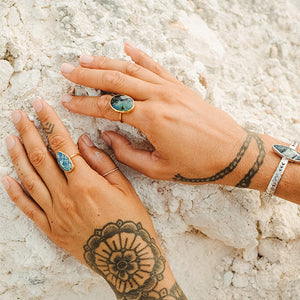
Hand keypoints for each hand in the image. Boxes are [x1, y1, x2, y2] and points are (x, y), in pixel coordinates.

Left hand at [2, 99, 185, 298]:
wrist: (126, 259)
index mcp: (87, 183)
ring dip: (18, 156)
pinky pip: (28, 208)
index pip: (63, 145)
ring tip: (10, 138)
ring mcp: (55, 214)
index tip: (40, 106)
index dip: (50, 123)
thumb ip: (102, 163)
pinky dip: (15, 192)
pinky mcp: (51, 229)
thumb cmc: (130, 221)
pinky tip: (7, 177)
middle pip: (42, 158)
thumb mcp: (125, 188)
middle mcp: (66, 197)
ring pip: (30, 179)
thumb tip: (83, 142)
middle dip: (29, 133)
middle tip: (18, 115)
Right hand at [60, 43, 248, 186]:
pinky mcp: (179, 86)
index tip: (66, 101)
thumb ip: (127, 153)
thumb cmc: (198, 164)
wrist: (232, 153)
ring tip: (85, 59)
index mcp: (151, 119)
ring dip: (106, 63)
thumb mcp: (159, 168)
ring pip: (131, 69)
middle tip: (67, 71)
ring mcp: (170, 88)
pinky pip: (155, 66)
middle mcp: (158, 98)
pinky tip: (126, 47)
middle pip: (115, 81)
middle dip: (87, 76)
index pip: (108, 107)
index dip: (84, 104)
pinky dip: (139, 55)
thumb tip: (108, 136)